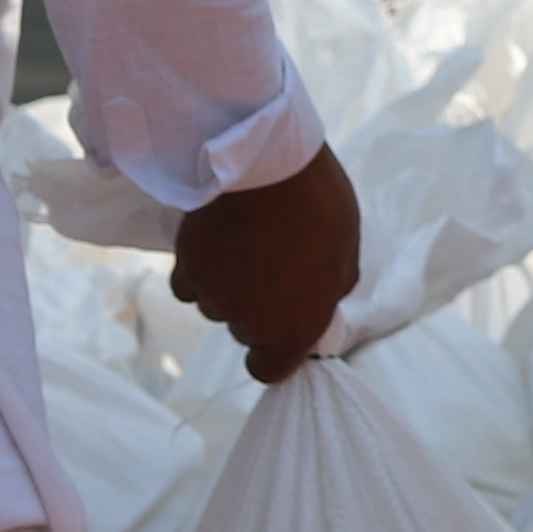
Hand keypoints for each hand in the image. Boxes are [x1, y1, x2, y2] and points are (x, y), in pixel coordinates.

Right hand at [170, 143, 367, 381]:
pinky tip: (220, 238)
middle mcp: (250, 322)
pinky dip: (201, 268)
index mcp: (296, 327)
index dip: (272, 352)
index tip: (278, 329)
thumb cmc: (318, 204)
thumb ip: (329, 293)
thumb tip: (321, 305)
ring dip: (227, 285)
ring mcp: (215, 298)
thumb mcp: (345, 254)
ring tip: (249, 241)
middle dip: (256, 307)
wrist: (268, 160)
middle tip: (271, 261)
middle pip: (244, 331)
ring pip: (216, 306)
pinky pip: (190, 284)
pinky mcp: (187, 269)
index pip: (269, 370)